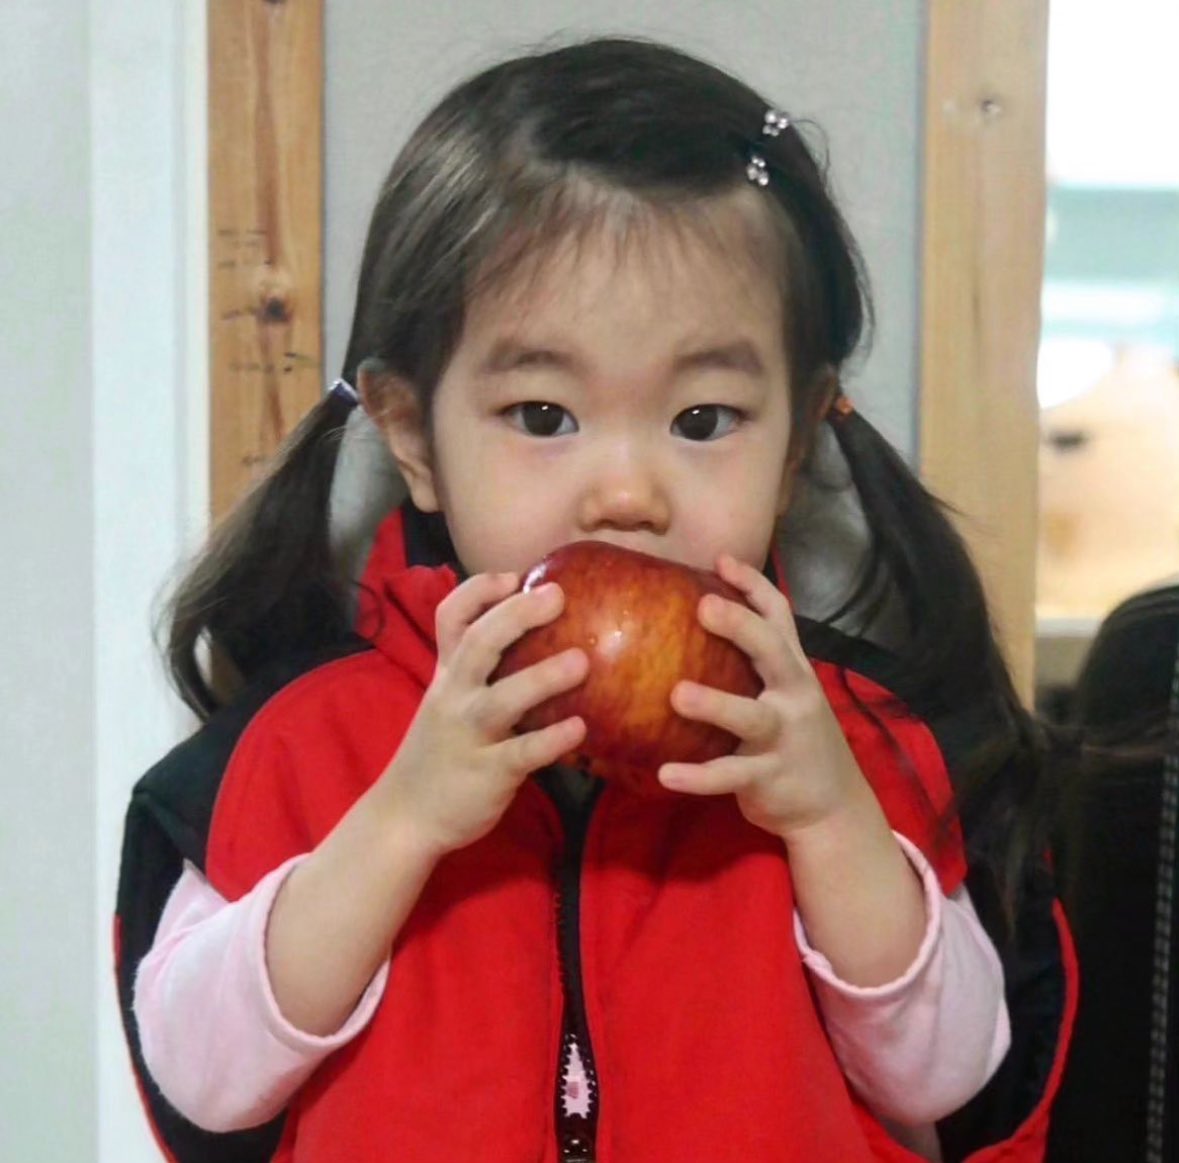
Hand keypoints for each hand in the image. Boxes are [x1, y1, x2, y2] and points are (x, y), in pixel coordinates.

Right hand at [374, 572, 587, 855]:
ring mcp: (468, 734)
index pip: (450, 617)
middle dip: (516, 615)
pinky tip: (580, 729)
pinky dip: (552, 739)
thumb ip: (478, 671)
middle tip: (558, 596)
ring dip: (543, 677)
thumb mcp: (447, 702)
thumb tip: (534, 637)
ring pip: (503, 698)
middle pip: (479, 643)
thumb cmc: (439, 752)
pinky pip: (522, 752)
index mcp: (447, 675)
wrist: (404, 816)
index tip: (515, 576)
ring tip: (582, 661)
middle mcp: (454, 696)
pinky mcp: (487, 772)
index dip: (479, 590)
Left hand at [658, 554, 869, 839]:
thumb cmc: (792, 737)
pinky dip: (698, 777)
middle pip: (772, 651)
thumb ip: (752, 663)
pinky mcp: (769, 776)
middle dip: (740, 626)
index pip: (779, 616)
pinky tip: (665, 773)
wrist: (833, 805)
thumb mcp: (784, 693)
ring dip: (715, 705)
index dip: (753, 584)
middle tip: (702, 606)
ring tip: (677, 695)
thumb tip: (695, 622)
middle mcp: (793, 694)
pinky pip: (730, 776)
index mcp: (793, 669)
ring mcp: (784, 736)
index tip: (721, 560)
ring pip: (751, 717)